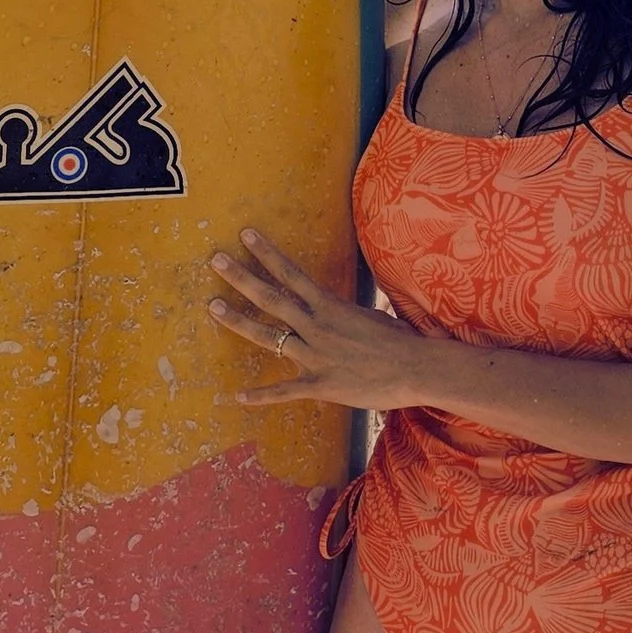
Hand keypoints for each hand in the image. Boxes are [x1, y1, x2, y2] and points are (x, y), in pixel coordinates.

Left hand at [208, 228, 433, 412]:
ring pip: (269, 336)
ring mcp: (316, 355)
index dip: (267, 253)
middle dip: (242, 278)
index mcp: (331, 306)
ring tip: (213, 307)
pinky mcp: (321, 384)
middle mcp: (318, 326)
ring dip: (238, 322)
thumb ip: (349, 315)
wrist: (418, 368)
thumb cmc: (402, 341)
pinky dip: (261, 395)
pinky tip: (238, 397)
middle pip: (272, 298)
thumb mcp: (374, 317)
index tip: (246, 235)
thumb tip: (343, 313)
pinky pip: (285, 390)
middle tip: (216, 260)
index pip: (292, 273)